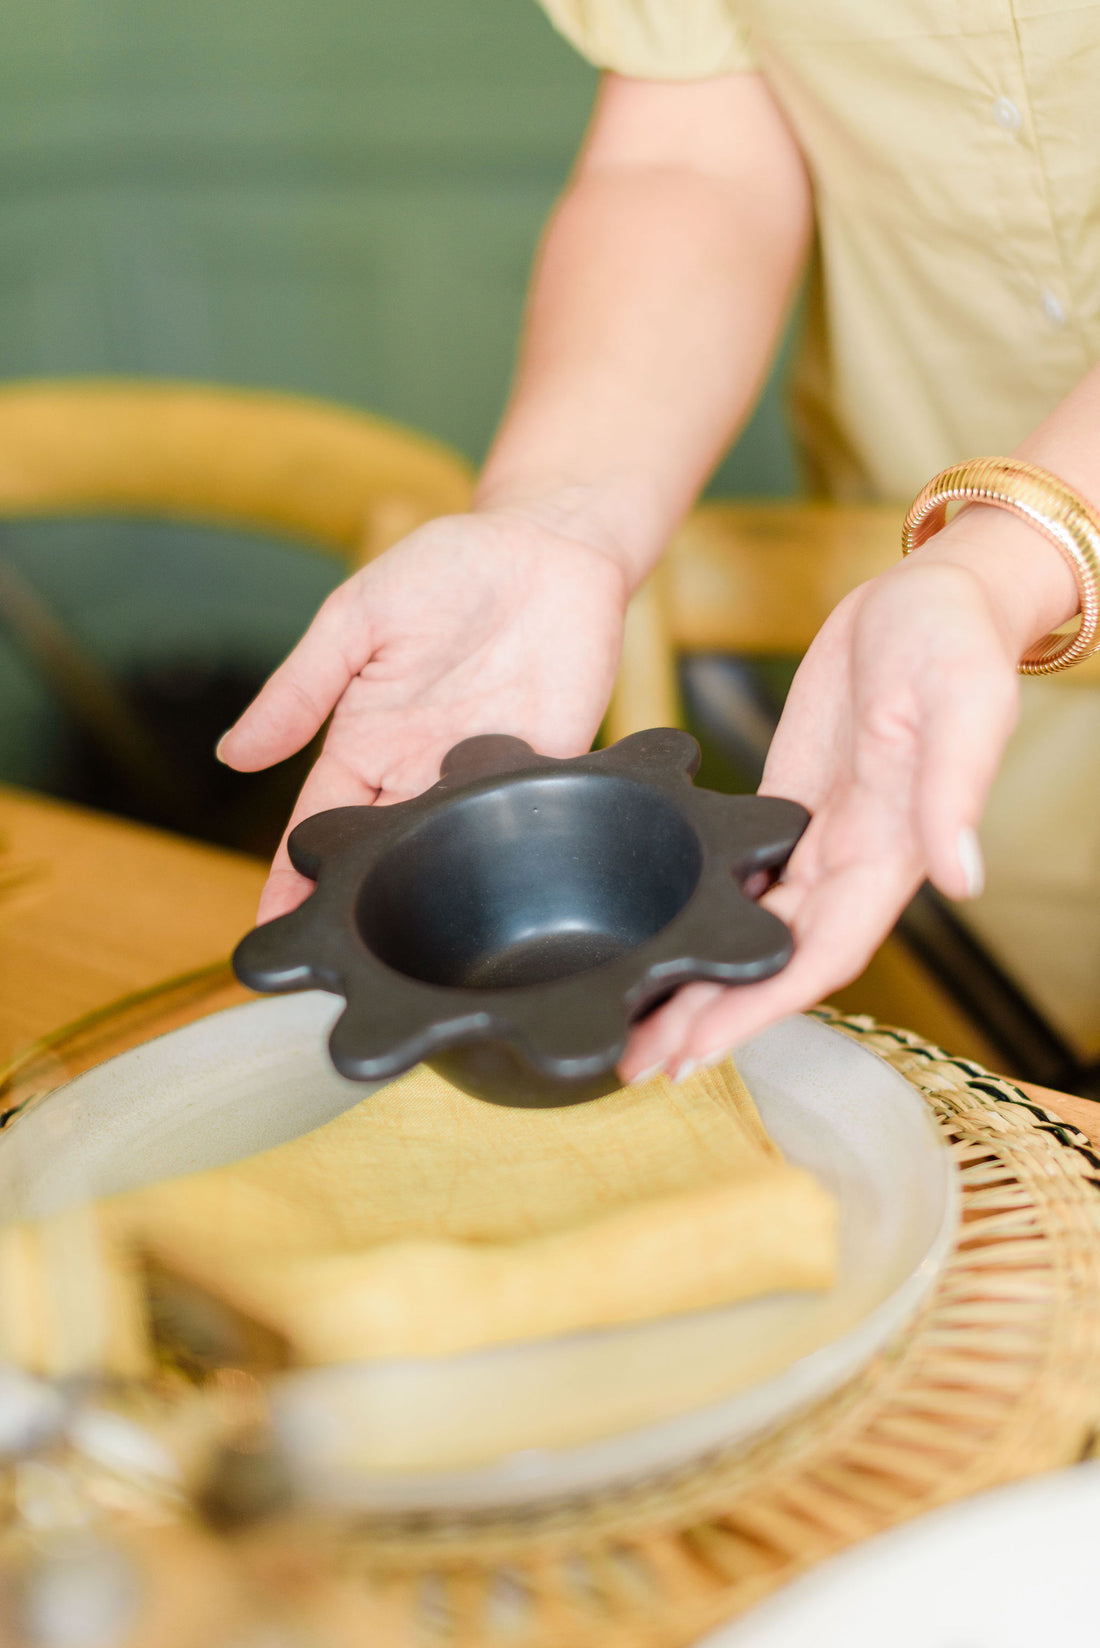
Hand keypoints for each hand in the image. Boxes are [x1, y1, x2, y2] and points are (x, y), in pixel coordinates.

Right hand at [218, 509, 627, 920]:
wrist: (551, 542)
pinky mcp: (554, 768)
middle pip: (386, 860)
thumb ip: (301, 688)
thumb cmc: (448, 569)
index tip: (269, 939)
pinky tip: (502, 902)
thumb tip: (233, 756)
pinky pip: (533, 822)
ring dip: (437, 901)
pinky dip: (518, 858)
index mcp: (370, 742)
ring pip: (456, 856)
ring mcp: (489, 774)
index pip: (321, 829)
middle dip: (363, 917)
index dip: (293, 883)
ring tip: (416, 961)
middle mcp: (425, 772)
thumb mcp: (356, 617)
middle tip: (340, 972)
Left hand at [620, 549, 1029, 1080]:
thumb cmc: (956, 640)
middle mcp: (849, 861)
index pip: (819, 955)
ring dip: (696, 978)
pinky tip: (655, 935)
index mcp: (890, 852)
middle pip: (771, 961)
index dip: (759, 1008)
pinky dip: (698, 914)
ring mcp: (815, 837)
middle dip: (708, 1016)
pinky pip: (738, 878)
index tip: (698, 1052)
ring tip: (632, 1018)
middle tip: (635, 1060)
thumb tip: (960, 878)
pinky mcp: (785, 806)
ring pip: (748, 930)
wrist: (932, 591)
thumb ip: (954, 790)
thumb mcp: (963, 703)